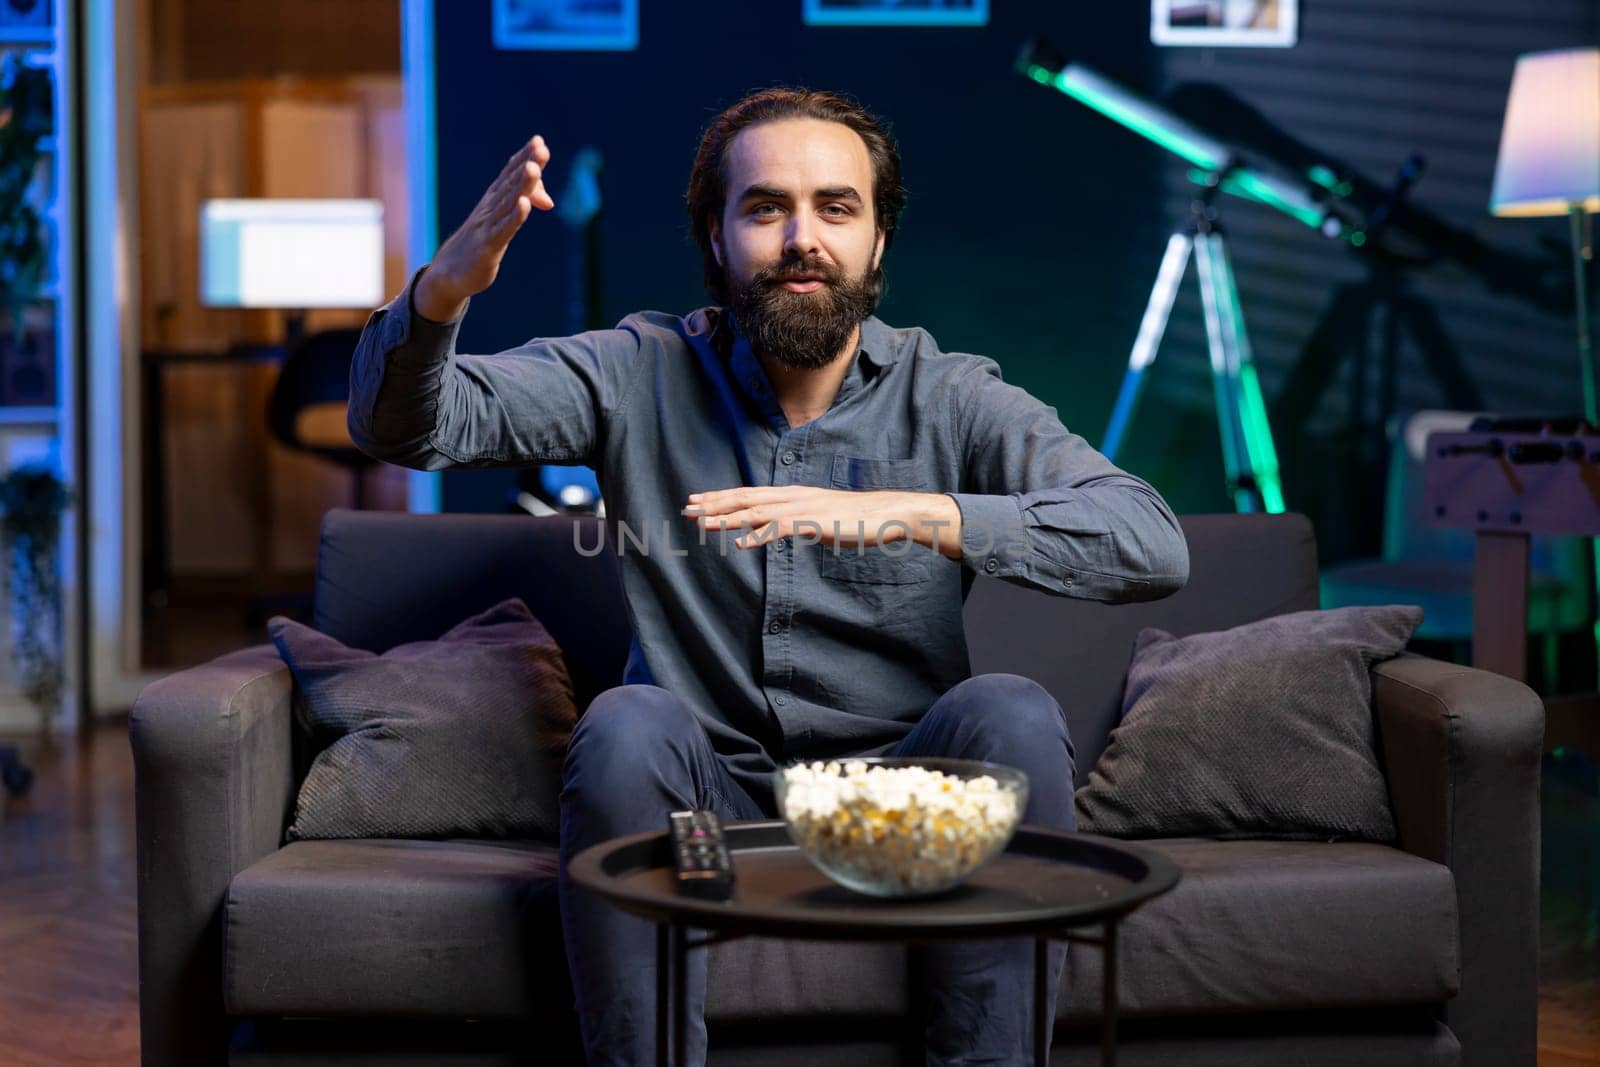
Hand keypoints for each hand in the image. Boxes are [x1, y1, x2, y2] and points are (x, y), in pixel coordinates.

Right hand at [414, 135, 555, 320]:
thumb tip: (549, 201)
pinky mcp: (488, 247)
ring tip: (534, 168)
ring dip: (522, 185)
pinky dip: (514, 217)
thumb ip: (525, 206)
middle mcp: (490, 209)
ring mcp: (488, 226)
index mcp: (493, 201)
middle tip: (540, 146)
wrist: (448, 274)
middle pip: (511, 183)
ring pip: (507, 202)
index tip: (538, 140)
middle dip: (527, 164)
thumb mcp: (502, 224)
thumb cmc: (479, 244)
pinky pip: (503, 230)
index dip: (524, 158)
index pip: (510, 175)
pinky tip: (524, 204)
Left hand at [683, 487, 963, 558]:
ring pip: (757, 512)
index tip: (698, 500)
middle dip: (715, 503)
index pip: (750, 494)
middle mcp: (793, 497)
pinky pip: (781, 530)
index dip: (722, 497)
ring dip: (728, 519)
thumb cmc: (856, 519)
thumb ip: (798, 521)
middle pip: (746, 498)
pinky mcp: (814, 524)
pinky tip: (742, 544)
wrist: (887, 514)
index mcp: (793, 495)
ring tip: (703, 523)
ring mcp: (803, 509)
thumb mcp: (820, 518)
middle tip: (687, 507)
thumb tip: (782, 529)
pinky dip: (759, 536)